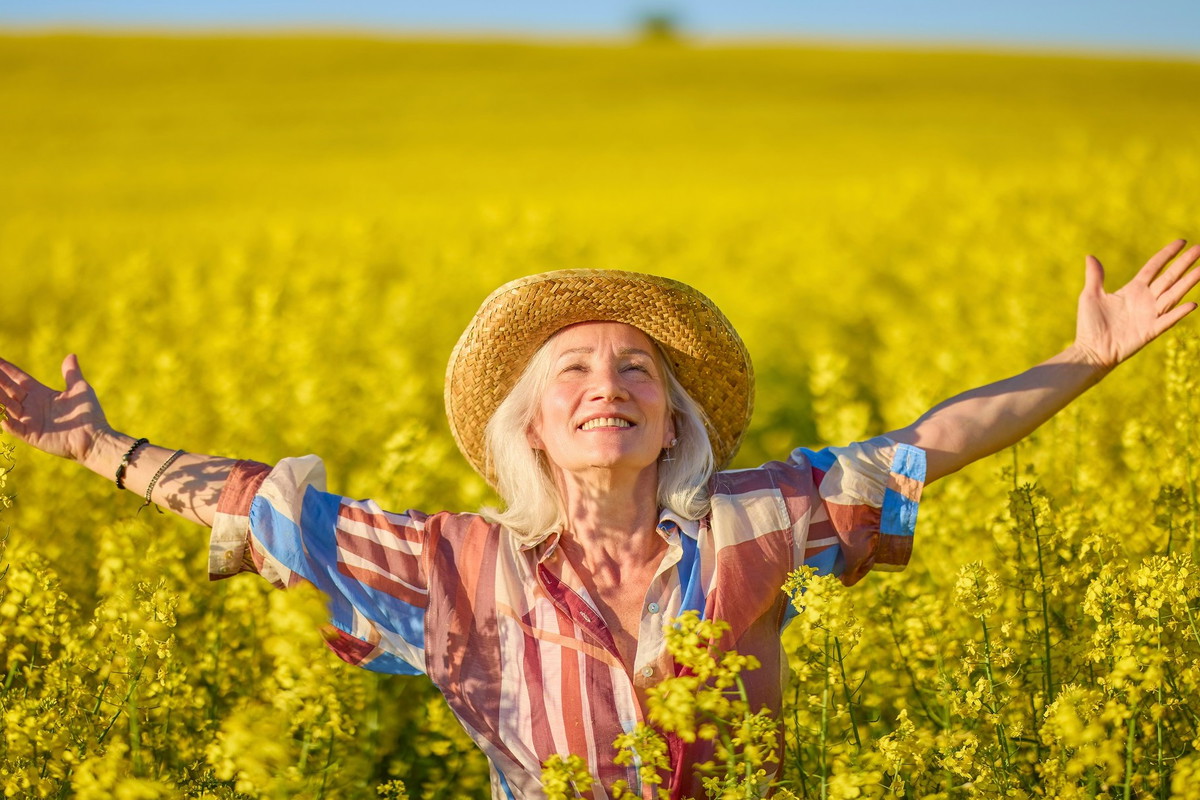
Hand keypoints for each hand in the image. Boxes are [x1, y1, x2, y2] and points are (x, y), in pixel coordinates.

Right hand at [0, 354, 113, 462]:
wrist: (94, 438)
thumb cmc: (89, 414)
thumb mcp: (80, 389)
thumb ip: (71, 374)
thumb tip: (71, 355)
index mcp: (41, 393)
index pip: (19, 379)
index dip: (7, 370)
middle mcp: (32, 406)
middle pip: (8, 390)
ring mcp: (30, 420)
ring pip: (7, 406)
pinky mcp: (31, 435)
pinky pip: (15, 428)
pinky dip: (7, 423)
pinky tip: (1, 418)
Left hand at [1074, 239, 1199, 369]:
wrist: (1090, 350)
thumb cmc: (1090, 324)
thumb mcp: (1091, 296)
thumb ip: (1095, 276)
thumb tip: (1090, 257)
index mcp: (1133, 289)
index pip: (1155, 267)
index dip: (1167, 254)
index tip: (1182, 242)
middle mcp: (1145, 299)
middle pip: (1170, 277)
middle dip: (1185, 263)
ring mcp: (1150, 315)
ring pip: (1174, 294)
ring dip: (1188, 282)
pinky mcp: (1150, 331)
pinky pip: (1167, 320)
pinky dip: (1179, 313)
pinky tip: (1192, 304)